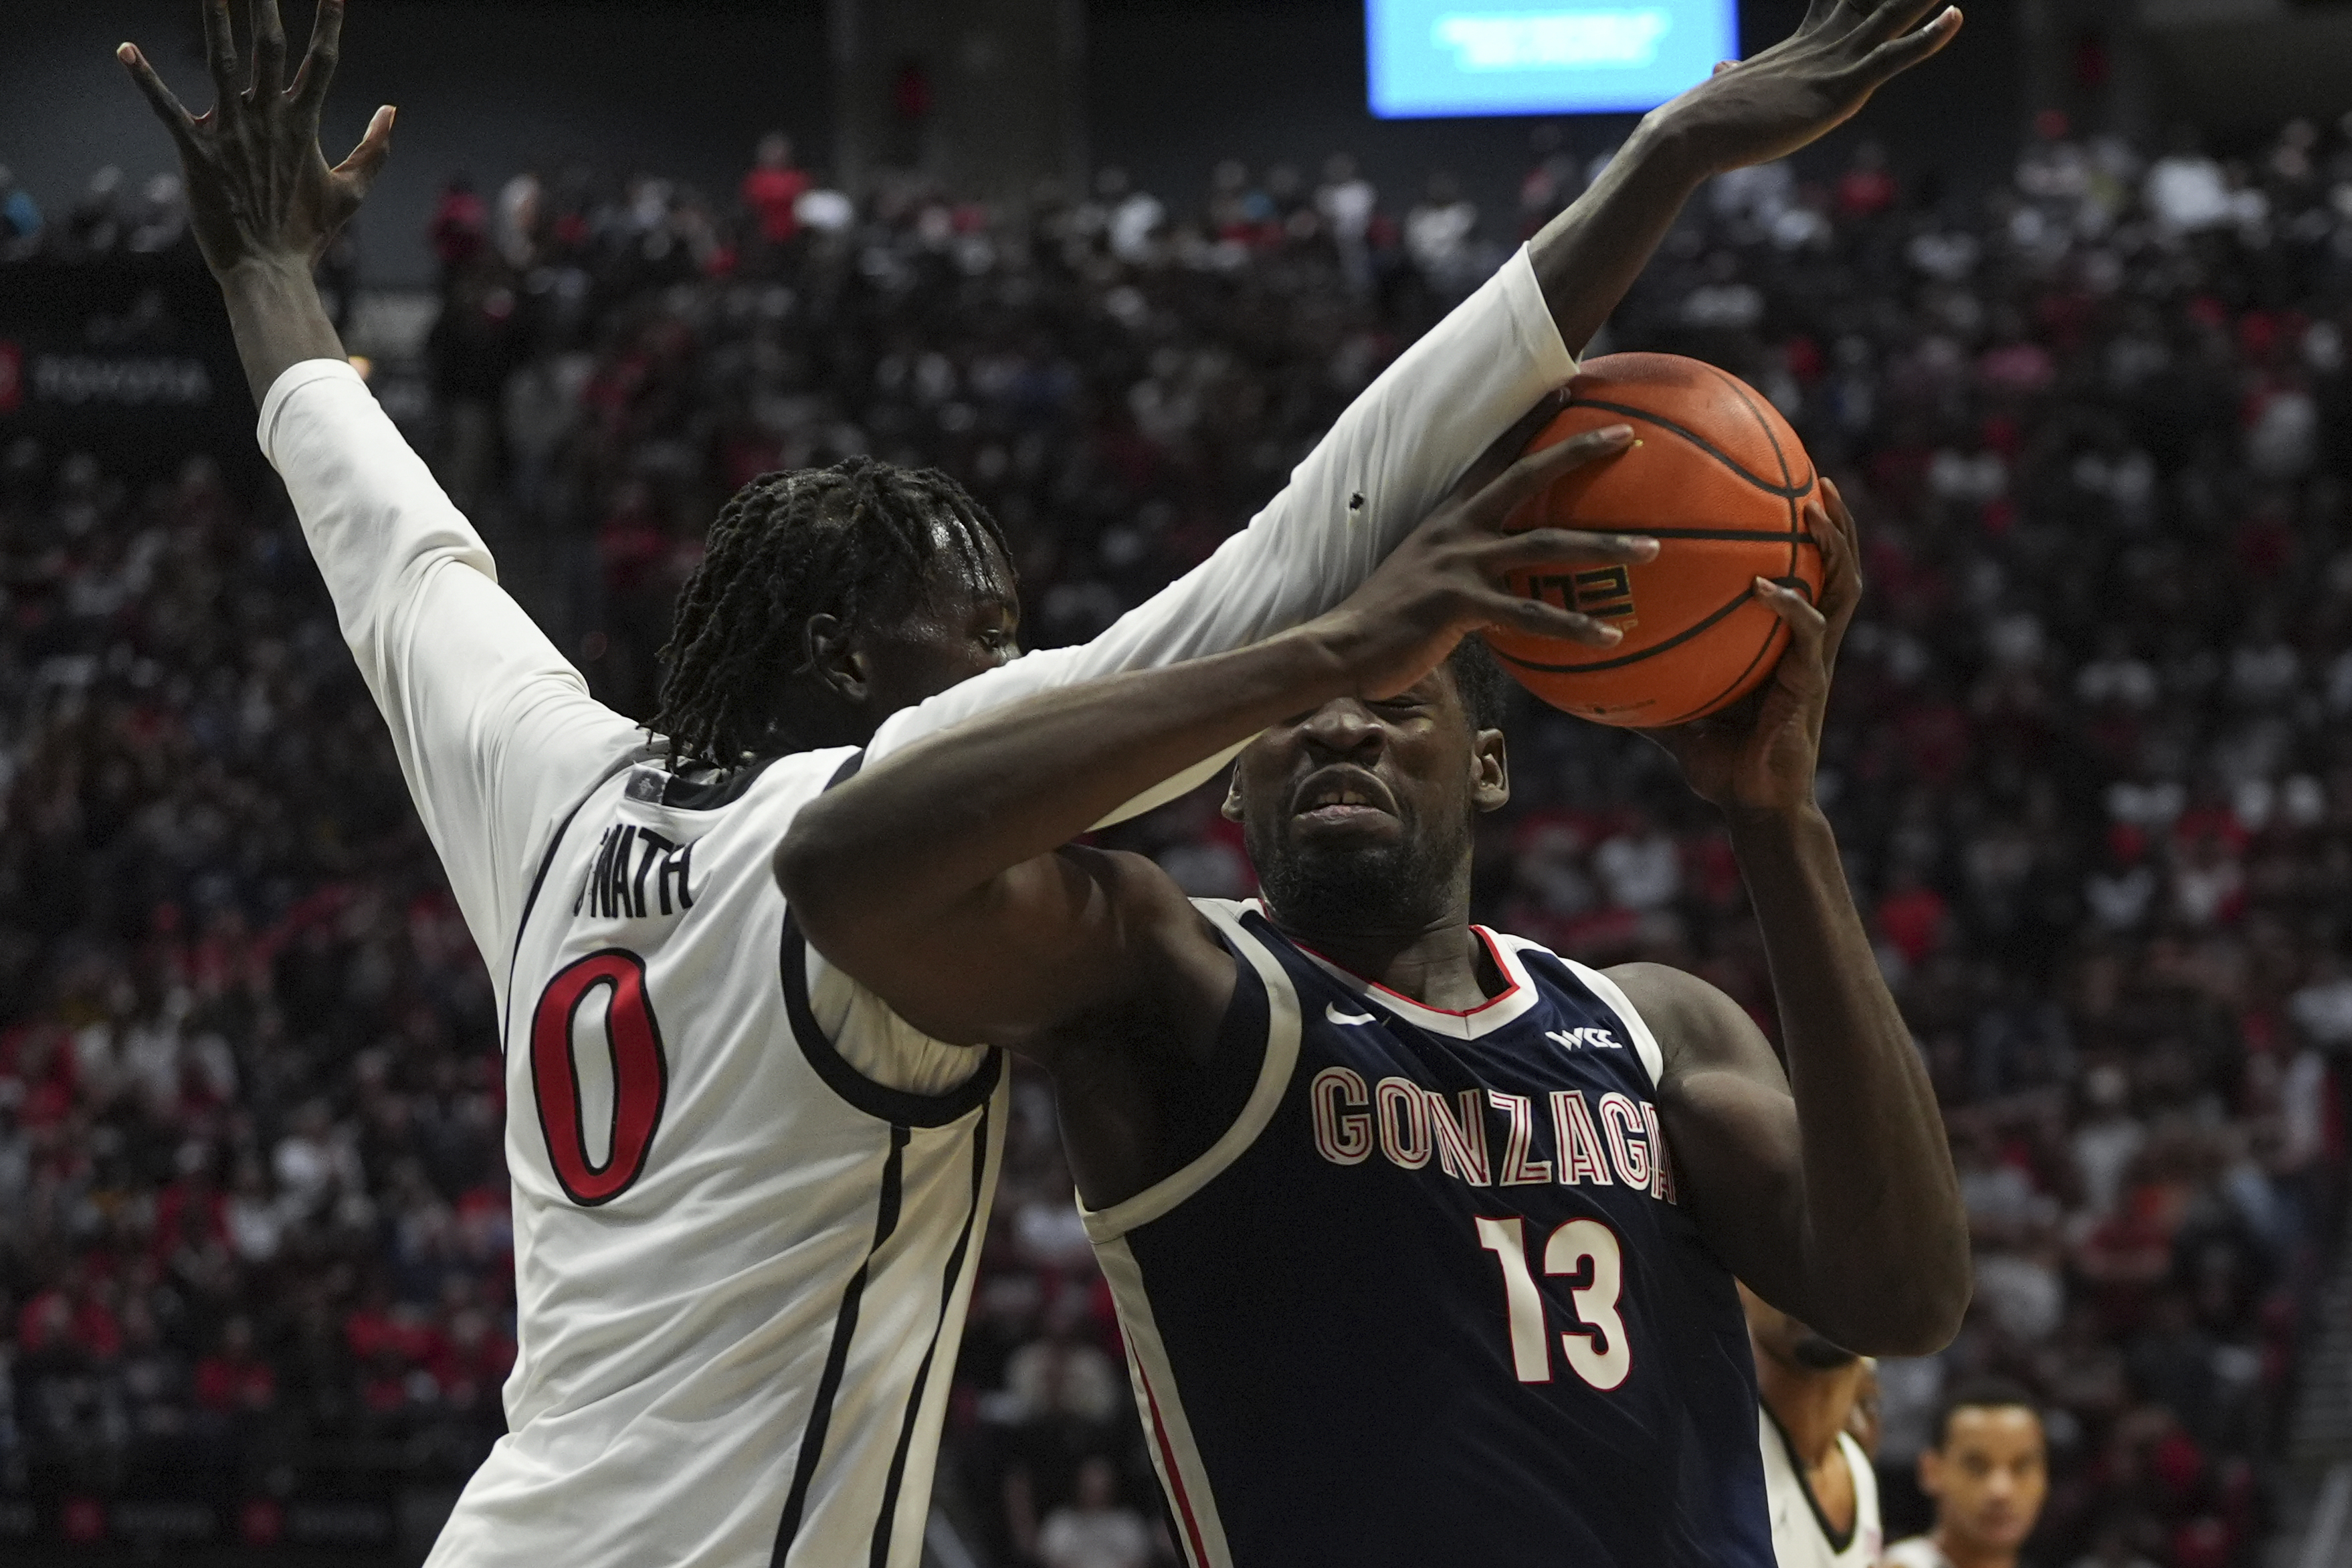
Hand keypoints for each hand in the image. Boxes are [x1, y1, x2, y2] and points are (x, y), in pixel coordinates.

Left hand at [119, 0, 393, 277]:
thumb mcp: (349, 193)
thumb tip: (391, 110)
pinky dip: (144, 78)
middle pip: (270, 46)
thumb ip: (373, 150)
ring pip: (221, 61)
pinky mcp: (196, 150)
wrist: (267, 271)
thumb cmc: (306, 234)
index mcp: (303, 125)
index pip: (321, 62)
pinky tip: (124, 50)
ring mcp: (231, 132)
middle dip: (265, 3)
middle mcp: (268, 119)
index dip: (328, 22)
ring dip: (215, 19)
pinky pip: (166, 107)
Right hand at [1308, 396, 1659, 701]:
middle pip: (1528, 476)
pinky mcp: (1461, 605)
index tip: (1569, 388)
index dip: (1532, 420)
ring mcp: (1460, 563)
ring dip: (1605, 546)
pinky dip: (1574, 628)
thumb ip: (1461, 565)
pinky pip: (1532, 616)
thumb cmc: (1383, 619)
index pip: (1496, 455)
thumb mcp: (1421, 575)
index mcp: (1449, 516)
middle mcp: (1457, 528)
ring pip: (1546, 544)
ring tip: (1653, 550)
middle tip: (1630, 438)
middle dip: (1579, 451)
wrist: (1339, 647)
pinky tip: (1611, 639)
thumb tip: (1499, 578)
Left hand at [1641, 478, 1862, 815]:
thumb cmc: (1722, 763)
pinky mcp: (1811, 682)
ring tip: (1813, 507)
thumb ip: (1652, 679)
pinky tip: (1767, 587)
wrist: (1753, 806)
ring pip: (1840, 589)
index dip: (1807, 536)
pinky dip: (1791, 606)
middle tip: (1818, 480)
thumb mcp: (1679, 712)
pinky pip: (1808, 633)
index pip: (1808, 575)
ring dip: (1833, 546)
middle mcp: (1809, 644)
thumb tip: (1596, 659)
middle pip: (1839, 568)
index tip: (1791, 491)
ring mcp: (1815, 661)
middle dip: (1835, 523)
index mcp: (1787, 643)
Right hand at [1651, 0, 1962, 175]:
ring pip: (1892, 14)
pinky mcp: (1840, 90)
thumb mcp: (1734, 90)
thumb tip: (1721, 70)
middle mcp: (1825, 43)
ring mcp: (1834, 63)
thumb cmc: (1707, 120)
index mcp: (1805, 44)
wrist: (1690, 135)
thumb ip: (1739, 76)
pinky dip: (1927, 39)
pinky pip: (1892, 57)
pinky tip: (1956, 16)